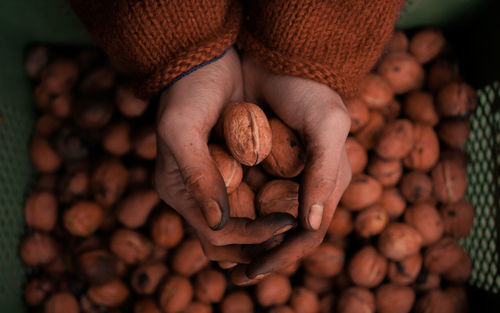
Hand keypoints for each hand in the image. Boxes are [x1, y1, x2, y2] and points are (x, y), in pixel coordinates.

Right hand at [154, 48, 295, 262]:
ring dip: (268, 231)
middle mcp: (196, 195)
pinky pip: (252, 201)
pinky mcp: (232, 171)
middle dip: (260, 244)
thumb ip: (198, 176)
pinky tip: (294, 202)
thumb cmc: (187, 93)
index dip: (252, 236)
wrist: (202, 64)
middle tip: (295, 232)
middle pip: (227, 241)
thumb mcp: (182, 130)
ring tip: (298, 223)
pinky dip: (271, 207)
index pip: (216, 235)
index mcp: (178, 192)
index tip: (286, 224)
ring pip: (242, 226)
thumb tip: (219, 222)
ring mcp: (214, 184)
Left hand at [230, 54, 352, 282]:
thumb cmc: (308, 89)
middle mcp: (308, 185)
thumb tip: (310, 224)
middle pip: (289, 235)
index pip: (309, 234)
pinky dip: (240, 215)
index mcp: (328, 183)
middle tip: (237, 273)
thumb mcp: (327, 124)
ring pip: (270, 222)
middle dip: (266, 255)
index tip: (254, 270)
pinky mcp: (265, 165)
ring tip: (225, 257)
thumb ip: (325, 172)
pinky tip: (221, 224)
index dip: (284, 256)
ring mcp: (286, 176)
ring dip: (251, 242)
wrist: (279, 59)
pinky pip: (253, 198)